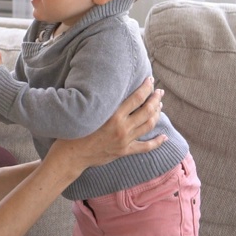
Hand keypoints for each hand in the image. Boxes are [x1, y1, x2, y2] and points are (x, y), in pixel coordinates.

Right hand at [48, 77, 165, 174]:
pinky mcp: (124, 151)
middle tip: (159, 92)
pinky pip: (145, 147)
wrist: (72, 155)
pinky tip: (164, 137)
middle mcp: (122, 127)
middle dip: (156, 99)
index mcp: (113, 115)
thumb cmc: (75, 131)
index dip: (146, 88)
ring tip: (160, 106)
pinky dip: (157, 142)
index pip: (136, 98)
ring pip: (148, 125)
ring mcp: (125, 140)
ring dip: (157, 114)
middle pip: (147, 110)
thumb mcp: (89, 112)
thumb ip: (102, 103)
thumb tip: (110, 88)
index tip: (150, 80)